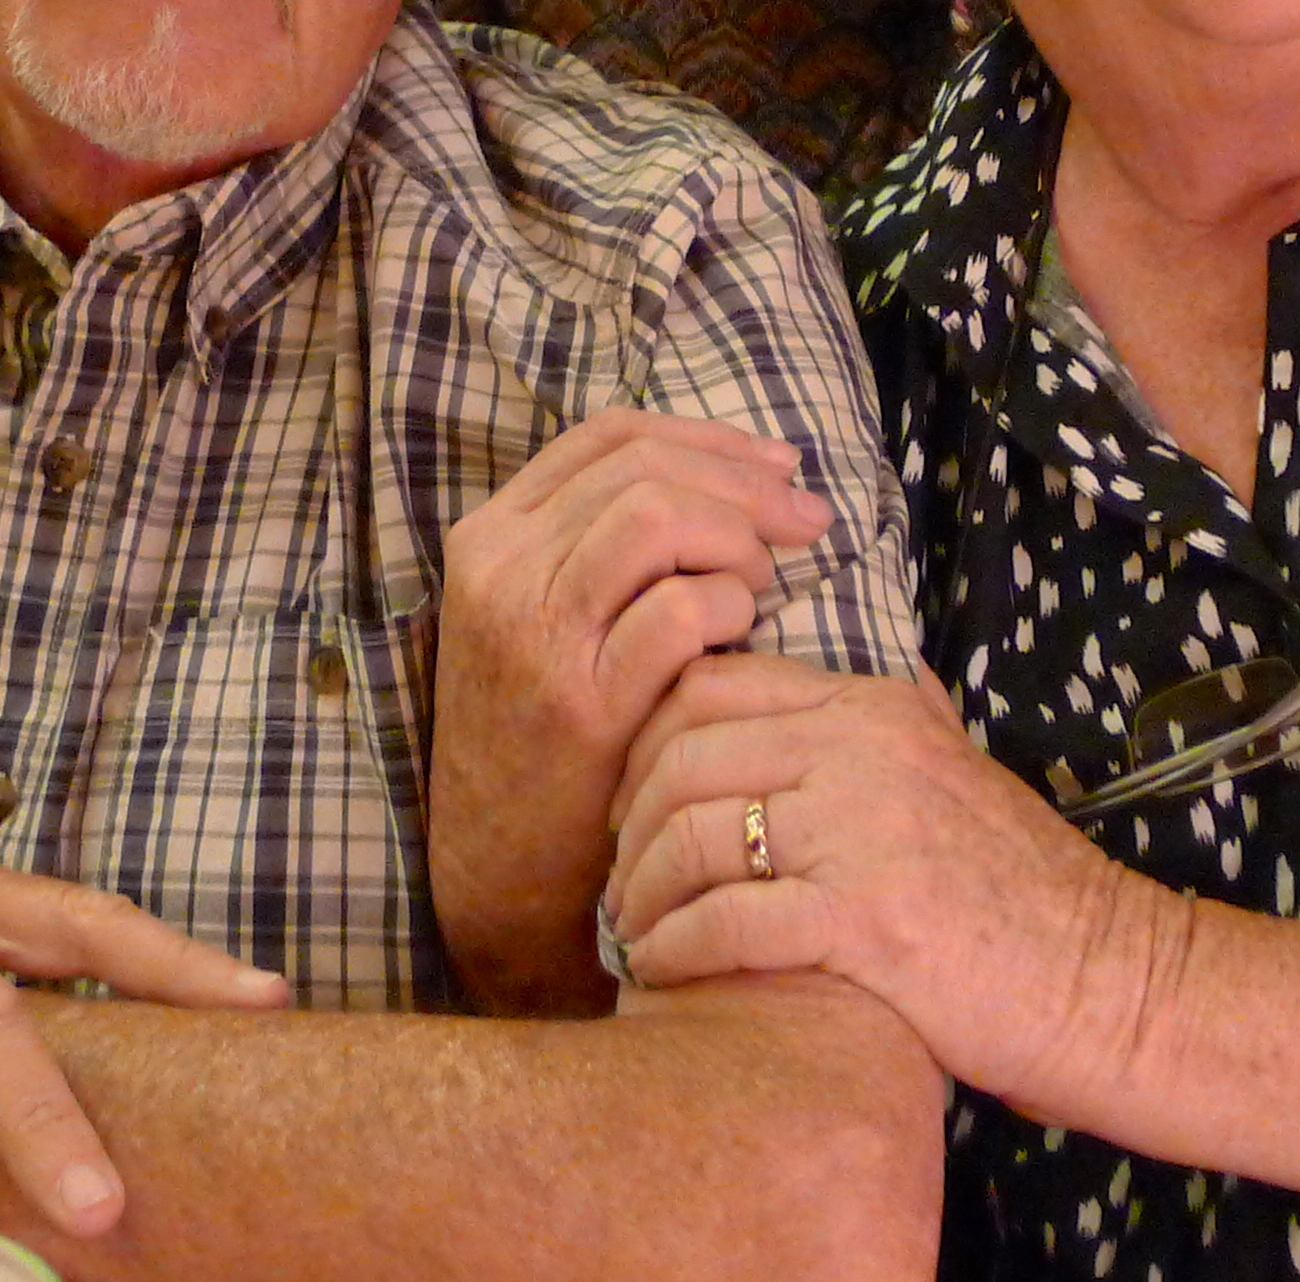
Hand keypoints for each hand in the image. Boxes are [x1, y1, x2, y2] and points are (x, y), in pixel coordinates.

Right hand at [431, 410, 835, 1013]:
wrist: (497, 863)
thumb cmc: (543, 730)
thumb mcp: (543, 616)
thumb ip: (602, 545)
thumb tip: (737, 479)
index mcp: (492, 534)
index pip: (610, 436)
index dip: (708, 437)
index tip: (777, 463)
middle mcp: (501, 568)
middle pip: (645, 470)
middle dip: (745, 484)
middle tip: (807, 520)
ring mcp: (534, 632)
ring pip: (659, 519)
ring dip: (736, 540)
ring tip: (762, 584)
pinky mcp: (578, 701)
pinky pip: (678, 610)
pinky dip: (728, 606)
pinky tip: (740, 632)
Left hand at [606, 652, 1177, 1118]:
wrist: (1104, 978)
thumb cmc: (1023, 890)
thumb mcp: (959, 767)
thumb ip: (899, 718)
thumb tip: (857, 672)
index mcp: (875, 708)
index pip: (713, 684)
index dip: (647, 738)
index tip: (632, 798)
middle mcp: (862, 753)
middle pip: (684, 754)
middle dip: (628, 819)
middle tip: (619, 873)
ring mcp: (862, 834)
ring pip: (693, 832)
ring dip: (642, 890)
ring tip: (634, 931)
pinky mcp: (864, 922)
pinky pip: (728, 921)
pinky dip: (676, 948)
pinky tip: (664, 971)